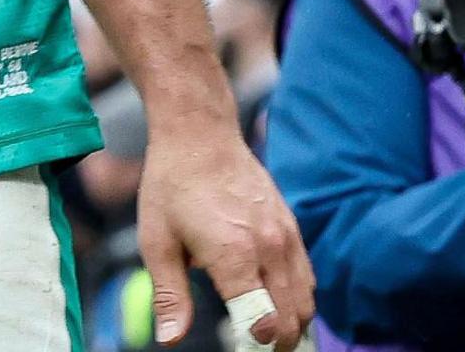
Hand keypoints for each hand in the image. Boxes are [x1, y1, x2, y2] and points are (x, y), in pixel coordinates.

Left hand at [136, 116, 312, 346]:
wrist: (200, 135)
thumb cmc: (172, 187)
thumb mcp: (157, 242)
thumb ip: (170, 295)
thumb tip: (171, 340)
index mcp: (234, 254)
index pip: (262, 320)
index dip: (256, 344)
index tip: (244, 348)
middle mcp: (268, 247)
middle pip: (291, 317)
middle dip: (278, 344)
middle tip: (256, 349)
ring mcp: (285, 236)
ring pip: (306, 300)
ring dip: (292, 323)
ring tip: (267, 336)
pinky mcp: (291, 227)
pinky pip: (307, 276)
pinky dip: (298, 298)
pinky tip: (276, 303)